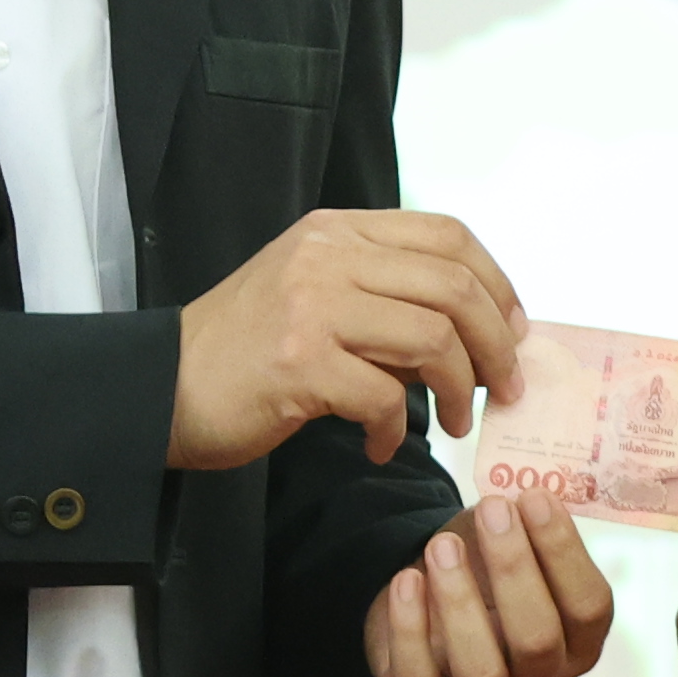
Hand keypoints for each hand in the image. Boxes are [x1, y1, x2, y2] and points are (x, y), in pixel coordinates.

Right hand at [169, 205, 524, 469]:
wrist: (163, 386)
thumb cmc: (245, 351)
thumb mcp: (313, 293)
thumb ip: (381, 294)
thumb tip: (471, 331)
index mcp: (337, 231)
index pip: (446, 234)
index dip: (496, 282)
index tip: (514, 331)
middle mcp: (328, 256)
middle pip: (452, 287)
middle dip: (496, 345)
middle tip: (504, 389)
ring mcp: (312, 306)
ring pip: (432, 338)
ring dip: (457, 390)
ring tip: (450, 421)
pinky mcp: (300, 364)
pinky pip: (385, 396)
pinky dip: (397, 429)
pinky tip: (380, 445)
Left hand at [365, 494, 615, 676]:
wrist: (428, 620)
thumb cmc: (484, 576)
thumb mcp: (514, 547)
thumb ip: (523, 525)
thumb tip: (518, 494)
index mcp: (577, 641)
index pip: (589, 607)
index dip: (564, 552)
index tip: (535, 497)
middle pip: (537, 638)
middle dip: (513, 569)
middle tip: (492, 510)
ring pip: (480, 669)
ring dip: (460, 601)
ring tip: (442, 545)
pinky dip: (410, 628)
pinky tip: (406, 579)